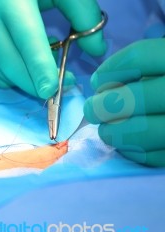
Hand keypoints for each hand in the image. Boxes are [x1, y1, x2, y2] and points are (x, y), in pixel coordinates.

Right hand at [0, 0, 105, 98]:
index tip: (53, 89)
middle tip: (60, 85)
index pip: (27, 41)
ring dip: (24, 81)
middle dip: (35, 84)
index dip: (40, 69)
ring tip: (41, 67)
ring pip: (0, 73)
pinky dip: (10, 77)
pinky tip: (22, 63)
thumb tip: (96, 49)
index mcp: (11, 1)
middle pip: (11, 66)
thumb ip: (82, 12)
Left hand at [84, 39, 164, 166]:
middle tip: (93, 109)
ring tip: (107, 131)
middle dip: (102, 106)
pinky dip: (134, 152)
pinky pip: (155, 157)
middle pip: (133, 98)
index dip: (109, 71)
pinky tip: (128, 145)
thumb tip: (101, 90)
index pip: (139, 58)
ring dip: (113, 133)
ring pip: (142, 132)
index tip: (97, 82)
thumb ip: (143, 69)